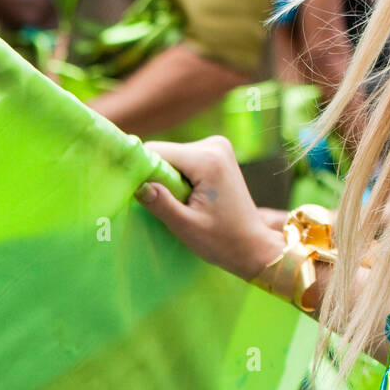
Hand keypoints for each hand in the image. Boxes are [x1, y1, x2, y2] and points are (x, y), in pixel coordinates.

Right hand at [139, 136, 286, 280]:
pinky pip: (184, 160)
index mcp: (208, 159)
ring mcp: (218, 146)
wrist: (252, 245)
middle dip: (158, 176)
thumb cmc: (221, 241)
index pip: (157, 152)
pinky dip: (179, 177)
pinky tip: (188, 198)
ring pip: (173, 156)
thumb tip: (137, 184)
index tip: (137, 194)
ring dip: (169, 178)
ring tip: (182, 204)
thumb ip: (161, 203)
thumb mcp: (186, 226)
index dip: (142, 171)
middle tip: (169, 205)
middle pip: (165, 153)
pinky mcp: (217, 154)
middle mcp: (215, 144)